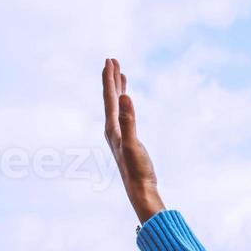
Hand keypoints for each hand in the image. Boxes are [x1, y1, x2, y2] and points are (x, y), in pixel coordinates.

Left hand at [102, 58, 164, 223]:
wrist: (140, 190)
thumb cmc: (137, 169)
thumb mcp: (133, 144)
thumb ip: (129, 120)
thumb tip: (126, 97)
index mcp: (112, 128)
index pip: (110, 98)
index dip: (110, 79)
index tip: (110, 61)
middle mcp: (113, 129)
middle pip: (110, 99)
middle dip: (111, 80)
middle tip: (112, 60)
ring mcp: (119, 134)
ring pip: (116, 106)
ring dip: (117, 90)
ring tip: (120, 75)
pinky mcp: (127, 139)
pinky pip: (123, 115)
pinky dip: (125, 104)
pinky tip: (127, 102)